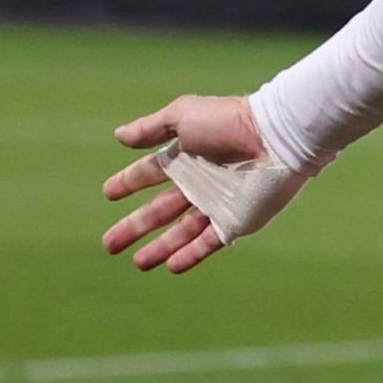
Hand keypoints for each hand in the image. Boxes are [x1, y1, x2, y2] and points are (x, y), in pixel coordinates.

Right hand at [101, 95, 266, 273]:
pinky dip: (190, 255)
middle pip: (159, 210)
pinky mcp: (236, 220)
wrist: (275, 137)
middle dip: (134, 226)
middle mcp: (199, 182)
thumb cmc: (229, 122)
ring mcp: (217, 203)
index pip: (150, 173)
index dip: (129, 182)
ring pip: (181, 232)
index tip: (108, 194)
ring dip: (159, 247)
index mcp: (186, 156)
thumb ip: (150, 128)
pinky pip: (209, 242)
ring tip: (137, 262)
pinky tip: (170, 266)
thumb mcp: (183, 115)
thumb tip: (118, 135)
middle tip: (109, 244)